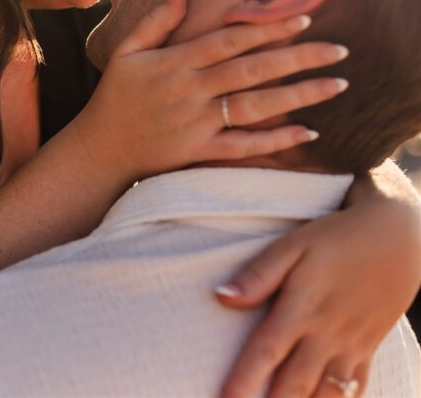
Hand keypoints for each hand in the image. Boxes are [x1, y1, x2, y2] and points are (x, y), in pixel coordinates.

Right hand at [77, 0, 350, 180]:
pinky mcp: (198, 152)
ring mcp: (195, 123)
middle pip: (252, 70)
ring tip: (336, 85)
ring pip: (254, 107)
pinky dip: (275, 141)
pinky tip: (308, 132)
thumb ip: (156, 20)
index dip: (266, 28)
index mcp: (174, 63)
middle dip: (298, 58)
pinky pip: (243, 147)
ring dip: (299, 96)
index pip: (228, 40)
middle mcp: (189, 91)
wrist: (99, 149)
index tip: (303, 17)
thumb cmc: (115, 96)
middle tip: (339, 49)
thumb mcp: (125, 51)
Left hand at [217, 162, 420, 397]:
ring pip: (325, 394)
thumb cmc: (336, 239)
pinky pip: (355, 390)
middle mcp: (327, 334)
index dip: (243, 379)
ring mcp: (351, 346)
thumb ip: (258, 275)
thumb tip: (221, 297)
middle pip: (294, 383)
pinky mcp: (368, 350)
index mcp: (301, 308)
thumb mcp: (293, 246)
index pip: (266, 351)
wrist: (397, 237)